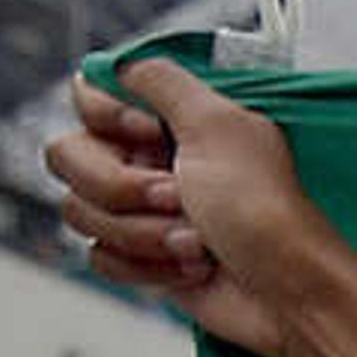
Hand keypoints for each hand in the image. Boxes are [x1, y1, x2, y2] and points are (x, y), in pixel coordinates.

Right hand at [42, 60, 332, 356]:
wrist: (286, 294)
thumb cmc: (263, 213)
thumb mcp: (218, 124)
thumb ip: (163, 81)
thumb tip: (122, 62)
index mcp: (169, 121)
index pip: (87, 98)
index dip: (109, 120)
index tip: (152, 134)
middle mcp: (150, 160)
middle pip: (70, 157)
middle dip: (122, 188)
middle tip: (179, 198)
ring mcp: (143, 210)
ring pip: (82, 211)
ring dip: (144, 233)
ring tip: (197, 242)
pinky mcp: (143, 257)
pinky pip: (100, 256)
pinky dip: (147, 267)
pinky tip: (191, 268)